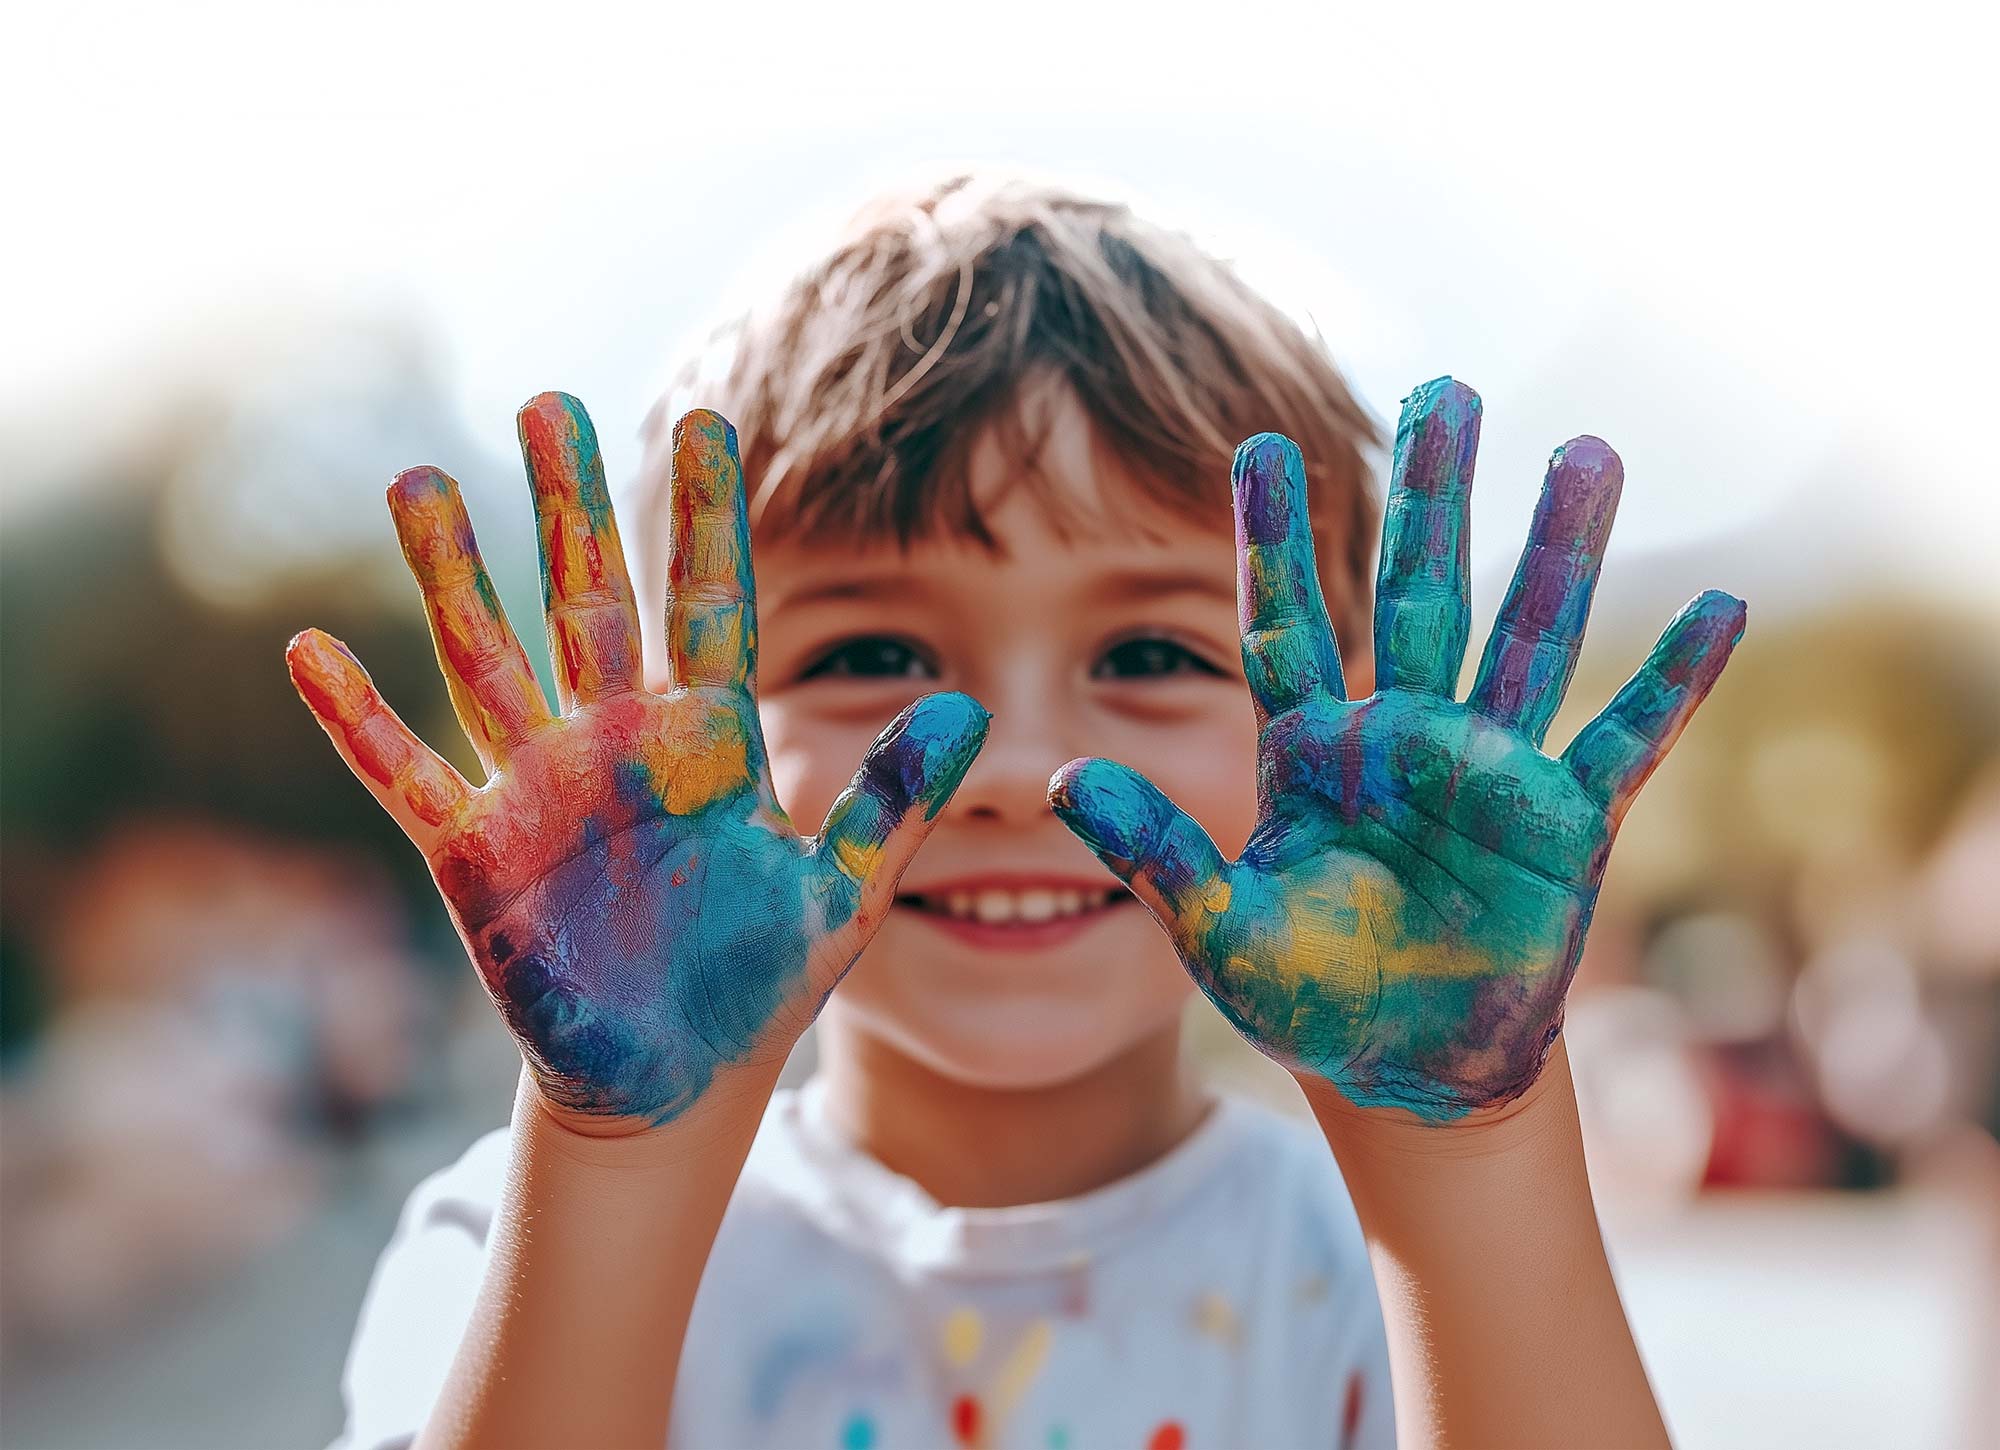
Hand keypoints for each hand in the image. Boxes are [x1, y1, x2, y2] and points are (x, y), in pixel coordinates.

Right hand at [286, 395, 986, 1129]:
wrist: (673, 1082)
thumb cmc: (759, 985)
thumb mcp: (842, 891)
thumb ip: (895, 800)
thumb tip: (973, 709)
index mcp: (708, 742)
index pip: (707, 604)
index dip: (706, 518)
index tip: (709, 420)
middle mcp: (617, 744)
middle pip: (588, 601)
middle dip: (569, 507)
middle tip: (546, 403)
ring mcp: (539, 790)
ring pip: (489, 659)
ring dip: (452, 575)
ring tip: (418, 479)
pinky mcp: (476, 855)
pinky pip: (409, 776)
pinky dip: (360, 722)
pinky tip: (309, 651)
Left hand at [1050, 377, 1742, 1122]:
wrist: (1402, 1073)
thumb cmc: (1307, 1000)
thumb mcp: (1213, 930)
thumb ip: (1151, 850)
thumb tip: (1055, 780)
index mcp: (1313, 754)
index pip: (1286, 622)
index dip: (1274, 537)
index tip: (1260, 443)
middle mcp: (1404, 740)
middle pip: (1422, 591)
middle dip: (1433, 492)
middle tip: (1445, 385)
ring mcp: (1488, 774)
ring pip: (1529, 638)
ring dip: (1560, 549)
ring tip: (1587, 449)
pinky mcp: (1562, 828)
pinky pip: (1624, 743)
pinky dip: (1673, 684)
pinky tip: (1720, 608)